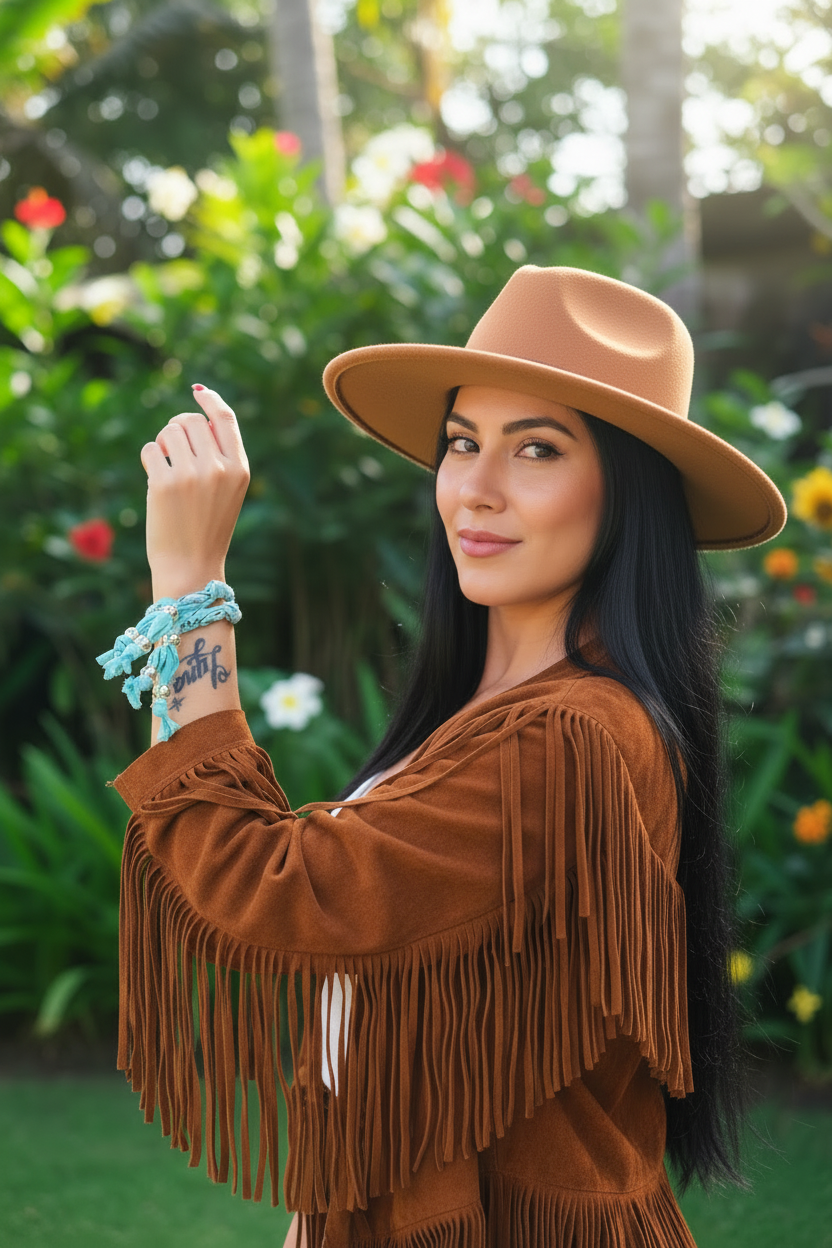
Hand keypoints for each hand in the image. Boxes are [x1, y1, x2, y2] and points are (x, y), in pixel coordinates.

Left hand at [141, 385, 249, 597]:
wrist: (191, 566)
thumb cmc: (207, 529)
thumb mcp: (227, 492)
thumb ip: (219, 457)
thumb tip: (195, 418)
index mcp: (239, 469)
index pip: (225, 419)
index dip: (210, 400)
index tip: (198, 392)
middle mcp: (219, 468)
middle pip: (191, 421)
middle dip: (177, 428)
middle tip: (171, 446)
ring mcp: (191, 475)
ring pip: (169, 432)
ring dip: (162, 444)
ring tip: (165, 467)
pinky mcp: (165, 483)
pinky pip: (150, 450)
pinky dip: (149, 459)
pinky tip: (155, 478)